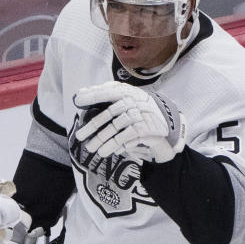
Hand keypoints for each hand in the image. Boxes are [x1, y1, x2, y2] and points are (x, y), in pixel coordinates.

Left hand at [72, 81, 186, 163]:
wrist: (166, 124)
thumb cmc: (138, 112)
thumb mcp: (125, 100)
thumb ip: (107, 95)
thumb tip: (81, 93)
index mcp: (128, 92)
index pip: (108, 91)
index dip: (93, 95)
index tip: (78, 100)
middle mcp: (134, 101)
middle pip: (110, 113)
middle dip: (93, 126)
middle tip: (80, 136)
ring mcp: (141, 114)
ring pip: (116, 127)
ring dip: (102, 139)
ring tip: (92, 149)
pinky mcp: (146, 128)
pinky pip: (127, 137)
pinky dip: (116, 145)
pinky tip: (108, 152)